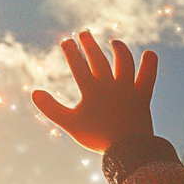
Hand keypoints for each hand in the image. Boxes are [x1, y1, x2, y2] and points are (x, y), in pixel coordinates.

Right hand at [31, 31, 157, 153]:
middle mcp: (110, 84)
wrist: (128, 149)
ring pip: (124, 62)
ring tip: (114, 42)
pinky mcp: (143, 95)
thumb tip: (34, 92)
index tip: (66, 41)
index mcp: (91, 90)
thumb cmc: (96, 137)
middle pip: (99, 58)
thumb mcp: (69, 124)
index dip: (71, 51)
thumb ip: (50, 108)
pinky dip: (150, 63)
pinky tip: (149, 54)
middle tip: (84, 33)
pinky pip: (148, 75)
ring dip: (119, 49)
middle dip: (90, 44)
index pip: (78, 65)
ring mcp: (128, 88)